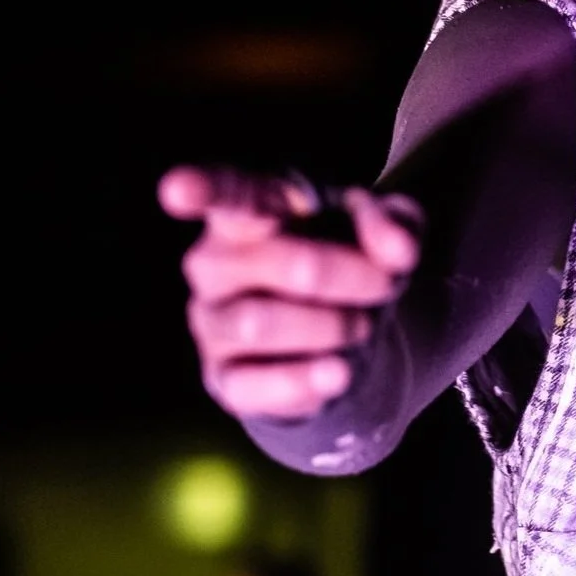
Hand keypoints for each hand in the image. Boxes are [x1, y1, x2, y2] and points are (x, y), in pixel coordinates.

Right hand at [160, 166, 420, 419]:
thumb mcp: (388, 226)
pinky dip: (302, 382)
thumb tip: (399, 251)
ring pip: (262, 324)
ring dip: (330, 327)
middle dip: (350, 276)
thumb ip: (394, 223)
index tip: (177, 190)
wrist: (351, 331)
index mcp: (252, 207)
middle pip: (284, 263)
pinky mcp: (222, 378)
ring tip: (361, 328)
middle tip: (385, 285)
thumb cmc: (354, 254)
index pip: (225, 192)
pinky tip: (336, 374)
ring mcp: (211, 320)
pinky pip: (251, 386)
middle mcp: (215, 260)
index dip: (199, 189)